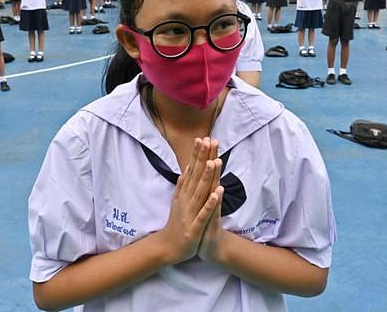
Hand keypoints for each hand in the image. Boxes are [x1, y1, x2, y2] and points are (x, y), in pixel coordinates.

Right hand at [159, 137, 221, 263]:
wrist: (169, 247)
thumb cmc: (177, 223)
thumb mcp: (178, 201)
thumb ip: (183, 184)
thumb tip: (186, 167)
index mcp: (185, 193)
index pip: (192, 170)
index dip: (198, 154)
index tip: (203, 138)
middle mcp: (187, 199)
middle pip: (196, 176)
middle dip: (203, 158)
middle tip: (209, 141)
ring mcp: (190, 212)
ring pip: (200, 192)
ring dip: (207, 177)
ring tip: (214, 161)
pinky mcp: (194, 226)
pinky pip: (204, 213)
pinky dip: (210, 203)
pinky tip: (217, 193)